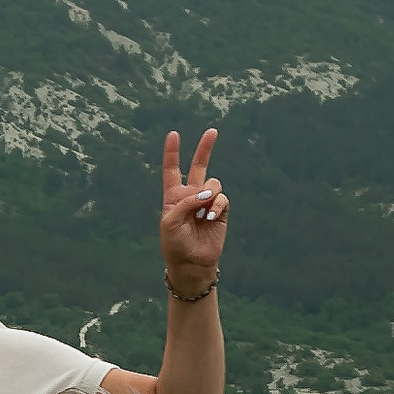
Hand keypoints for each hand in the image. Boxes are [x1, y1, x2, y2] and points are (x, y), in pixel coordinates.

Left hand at [158, 128, 228, 296]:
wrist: (191, 262)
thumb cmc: (174, 244)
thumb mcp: (170, 222)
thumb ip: (186, 203)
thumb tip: (208, 193)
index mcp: (173, 196)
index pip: (172, 170)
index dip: (172, 153)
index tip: (173, 134)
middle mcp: (191, 195)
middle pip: (198, 167)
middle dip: (205, 148)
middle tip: (212, 130)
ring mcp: (207, 202)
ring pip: (213, 184)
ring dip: (209, 196)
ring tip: (202, 213)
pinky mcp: (220, 210)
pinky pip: (222, 198)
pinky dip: (217, 206)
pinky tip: (210, 218)